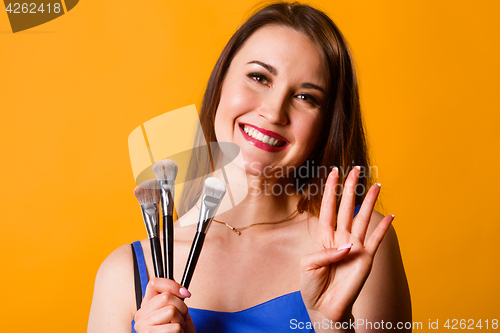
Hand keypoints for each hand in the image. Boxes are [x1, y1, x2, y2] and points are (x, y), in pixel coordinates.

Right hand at [133, 278, 195, 332]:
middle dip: (182, 307)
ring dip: (181, 321)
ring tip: (177, 327)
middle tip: (181, 317)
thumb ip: (172, 298)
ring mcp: (143, 326)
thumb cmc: (177, 331)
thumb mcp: (175, 310)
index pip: (154, 283)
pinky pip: (174, 328)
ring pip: (171, 311)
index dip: (172, 285)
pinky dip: (180, 331)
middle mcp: (141, 314)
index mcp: (146, 305)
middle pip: (166, 297)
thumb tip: (183, 290)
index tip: (185, 293)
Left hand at [300, 166, 393, 324]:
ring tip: (376, 185)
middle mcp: (340, 237)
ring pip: (363, 218)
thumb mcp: (309, 265)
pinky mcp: (366, 259)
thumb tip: (348, 247)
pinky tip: (391, 215)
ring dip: (369, 202)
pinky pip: (377, 240)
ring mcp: (355, 247)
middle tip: (356, 169)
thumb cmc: (313, 285)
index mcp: (323, 236)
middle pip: (346, 207)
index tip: (333, 171)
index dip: (330, 189)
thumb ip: (325, 253)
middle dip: (350, 187)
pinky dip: (384, 228)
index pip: (327, 207)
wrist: (324, 308)